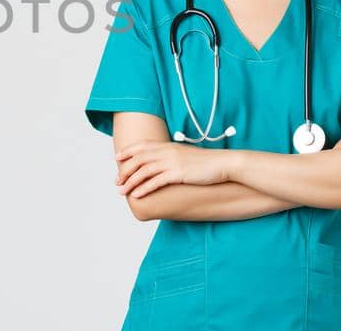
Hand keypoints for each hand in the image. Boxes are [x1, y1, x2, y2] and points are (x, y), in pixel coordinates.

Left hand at [113, 140, 230, 198]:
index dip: (127, 151)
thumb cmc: (206, 162)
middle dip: (125, 170)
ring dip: (130, 181)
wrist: (223, 163)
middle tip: (117, 181)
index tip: (117, 158)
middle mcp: (167, 151)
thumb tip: (164, 162)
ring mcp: (172, 162)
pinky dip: (144, 188)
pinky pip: (156, 181)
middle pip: (139, 159)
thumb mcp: (186, 154)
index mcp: (168, 145)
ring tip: (122, 191)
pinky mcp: (178, 173)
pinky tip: (137, 195)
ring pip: (144, 171)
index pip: (142, 145)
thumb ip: (172, 155)